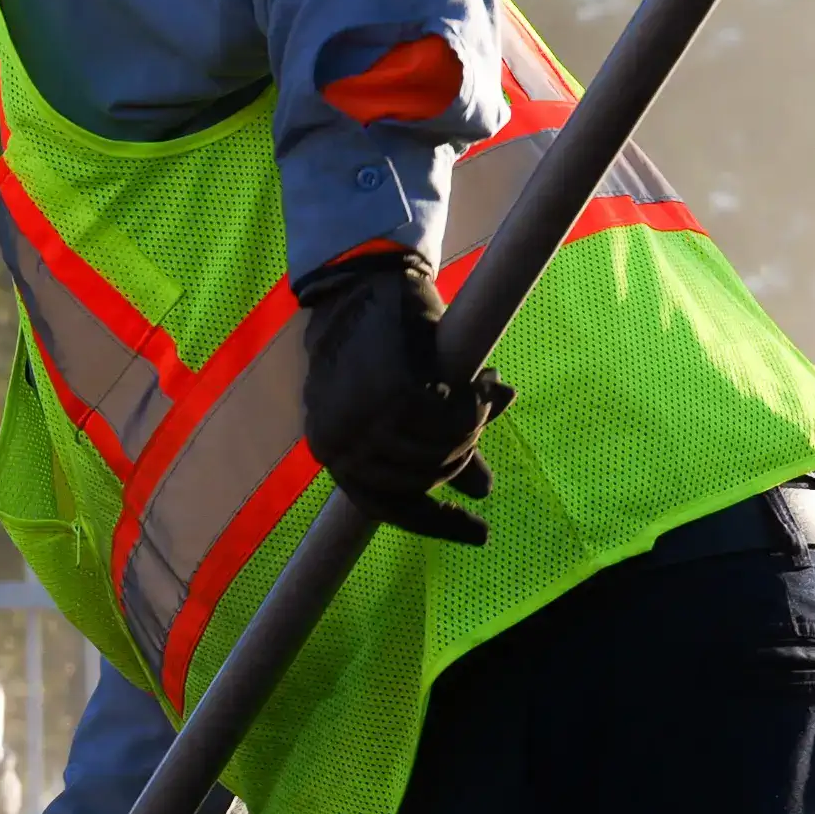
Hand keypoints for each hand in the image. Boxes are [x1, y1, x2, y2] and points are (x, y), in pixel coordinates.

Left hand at [299, 247, 512, 546]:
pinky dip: (474, 408)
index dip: (438, 524)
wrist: (362, 278)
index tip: (481, 534)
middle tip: (482, 423)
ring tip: (483, 396)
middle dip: (462, 458)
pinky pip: (449, 424)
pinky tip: (483, 381)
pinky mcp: (390, 392)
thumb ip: (433, 443)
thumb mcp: (401, 397)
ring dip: (471, 430)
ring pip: (438, 454)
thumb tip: (482, 489)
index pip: (387, 507)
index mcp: (331, 449)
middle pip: (421, 482)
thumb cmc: (377, 337)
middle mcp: (338, 443)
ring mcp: (361, 420)